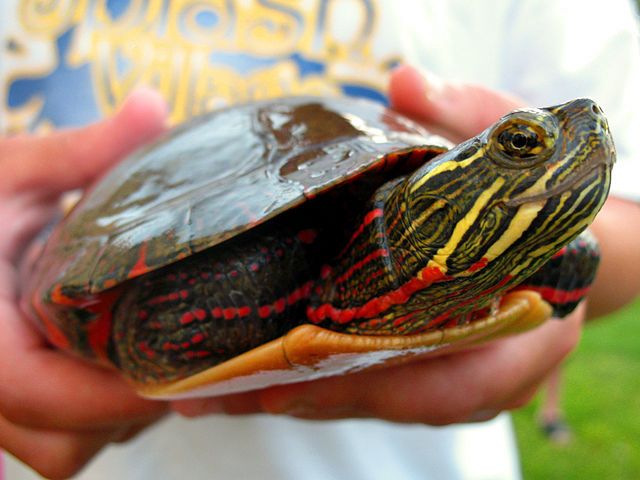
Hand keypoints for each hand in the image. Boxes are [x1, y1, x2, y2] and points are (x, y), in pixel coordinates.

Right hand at [0, 89, 169, 478]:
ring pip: (61, 451)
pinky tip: (123, 369)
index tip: (182, 366)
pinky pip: (54, 440)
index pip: (36, 391)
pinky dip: (93, 420)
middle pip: (61, 443)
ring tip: (158, 365)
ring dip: (113, 420)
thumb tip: (153, 108)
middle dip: (125, 411)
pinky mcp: (7, 399)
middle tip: (183, 362)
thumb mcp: (8, 171)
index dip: (114, 390)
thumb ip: (80, 151)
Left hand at [171, 65, 583, 423]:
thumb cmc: (527, 188)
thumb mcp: (508, 145)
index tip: (306, 375)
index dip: (385, 384)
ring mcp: (455, 373)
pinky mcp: (422, 366)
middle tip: (236, 389)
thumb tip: (406, 82)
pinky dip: (315, 381)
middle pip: (400, 401)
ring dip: (302, 397)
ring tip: (224, 391)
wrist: (540, 223)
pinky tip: (256, 372)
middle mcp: (492, 365)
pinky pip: (368, 385)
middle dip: (318, 397)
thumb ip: (463, 116)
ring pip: (376, 400)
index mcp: (530, 325)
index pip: (461, 379)